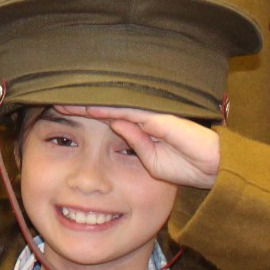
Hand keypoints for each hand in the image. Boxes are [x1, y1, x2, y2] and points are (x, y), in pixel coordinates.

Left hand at [74, 107, 220, 188]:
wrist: (212, 168)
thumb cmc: (185, 165)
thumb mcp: (151, 162)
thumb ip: (135, 145)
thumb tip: (116, 126)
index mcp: (140, 129)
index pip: (108, 117)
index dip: (86, 113)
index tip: (62, 112)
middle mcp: (143, 119)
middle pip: (107, 108)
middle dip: (83, 105)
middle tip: (56, 101)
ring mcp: (151, 117)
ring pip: (114, 106)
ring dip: (90, 104)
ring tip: (66, 101)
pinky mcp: (158, 120)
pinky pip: (130, 112)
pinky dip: (109, 109)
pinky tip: (91, 107)